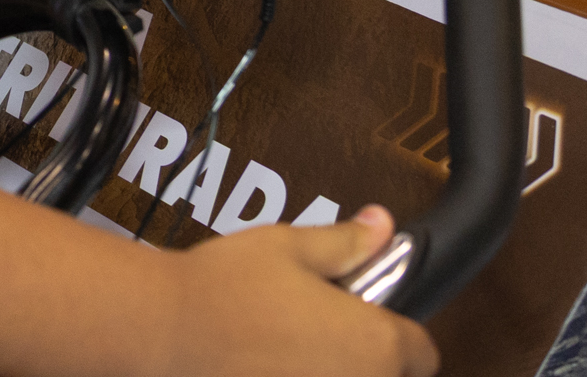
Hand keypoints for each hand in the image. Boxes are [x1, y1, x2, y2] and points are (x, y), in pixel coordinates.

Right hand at [147, 206, 437, 376]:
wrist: (163, 329)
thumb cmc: (227, 286)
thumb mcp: (291, 247)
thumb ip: (346, 243)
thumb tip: (382, 225)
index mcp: (375, 342)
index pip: (423, 354)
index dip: (403, 336)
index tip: (373, 321)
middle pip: (386, 376)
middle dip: (364, 357)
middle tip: (318, 330)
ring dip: (331, 369)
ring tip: (286, 346)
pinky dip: (295, 376)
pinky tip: (263, 362)